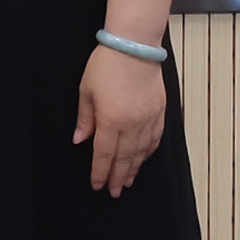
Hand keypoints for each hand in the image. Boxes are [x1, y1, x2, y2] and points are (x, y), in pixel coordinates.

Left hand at [76, 46, 168, 195]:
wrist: (134, 46)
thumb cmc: (106, 66)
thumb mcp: (86, 91)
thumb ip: (85, 119)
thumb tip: (80, 141)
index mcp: (111, 120)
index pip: (105, 154)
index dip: (100, 172)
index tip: (97, 185)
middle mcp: (132, 124)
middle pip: (125, 158)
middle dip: (118, 177)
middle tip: (114, 192)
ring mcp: (148, 119)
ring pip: (141, 152)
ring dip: (134, 169)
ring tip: (128, 182)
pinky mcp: (160, 111)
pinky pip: (155, 138)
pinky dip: (148, 152)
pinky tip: (143, 159)